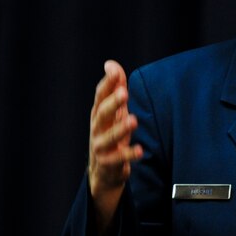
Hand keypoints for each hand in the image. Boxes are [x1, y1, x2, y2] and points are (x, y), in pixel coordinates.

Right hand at [88, 60, 143, 229]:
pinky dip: (128, 155)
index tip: (114, 71)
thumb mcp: (114, 112)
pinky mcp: (108, 164)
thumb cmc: (110, 134)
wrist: (104, 171)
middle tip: (124, 93)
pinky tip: (139, 150)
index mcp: (98, 114)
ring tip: (133, 120)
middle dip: (112, 103)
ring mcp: (101, 147)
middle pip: (101, 114)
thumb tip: (110, 63)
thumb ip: (116, 88)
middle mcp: (97, 129)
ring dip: (120, 129)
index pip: (100, 96)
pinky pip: (117, 159)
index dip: (107, 84)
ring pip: (108, 137)